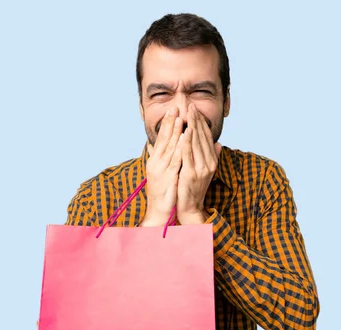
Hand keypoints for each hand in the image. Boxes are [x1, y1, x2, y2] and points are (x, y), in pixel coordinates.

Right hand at [140, 107, 184, 226]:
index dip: (167, 124)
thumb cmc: (163, 193)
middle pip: (164, 139)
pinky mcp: (168, 176)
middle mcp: (156, 162)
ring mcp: (161, 169)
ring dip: (174, 132)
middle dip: (169, 122)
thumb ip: (160, 158)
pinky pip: (175, 159)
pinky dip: (180, 147)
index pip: (162, 138)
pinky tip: (185, 138)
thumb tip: (155, 145)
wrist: (159, 212)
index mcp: (156, 160)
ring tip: (180, 117)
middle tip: (175, 106)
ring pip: (169, 147)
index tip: (173, 110)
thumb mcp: (162, 173)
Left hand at [176, 103, 221, 224]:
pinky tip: (185, 131)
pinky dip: (187, 141)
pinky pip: (189, 154)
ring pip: (196, 142)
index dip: (201, 122)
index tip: (195, 109)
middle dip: (196, 119)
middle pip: (202, 137)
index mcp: (212, 160)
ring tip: (187, 112)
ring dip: (191, 126)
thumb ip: (212, 156)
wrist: (190, 206)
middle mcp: (209, 163)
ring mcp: (201, 168)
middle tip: (190, 105)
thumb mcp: (205, 170)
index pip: (206, 137)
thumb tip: (219, 144)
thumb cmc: (194, 188)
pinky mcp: (191, 173)